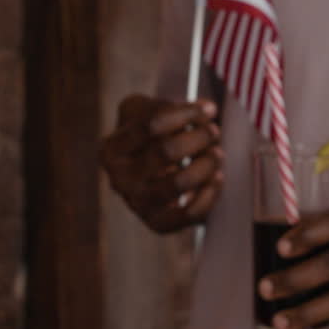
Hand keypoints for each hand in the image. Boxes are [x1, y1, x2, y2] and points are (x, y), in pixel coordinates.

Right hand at [99, 94, 222, 232]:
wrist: (147, 173)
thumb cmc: (149, 137)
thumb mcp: (143, 111)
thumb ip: (167, 105)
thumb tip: (205, 111)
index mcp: (111, 149)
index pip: (151, 125)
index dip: (185, 114)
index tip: (208, 109)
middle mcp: (119, 179)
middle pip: (167, 152)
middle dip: (198, 137)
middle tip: (214, 131)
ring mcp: (136, 204)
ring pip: (179, 182)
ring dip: (206, 164)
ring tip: (217, 153)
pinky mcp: (157, 223)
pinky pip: (189, 212)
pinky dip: (209, 194)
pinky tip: (217, 177)